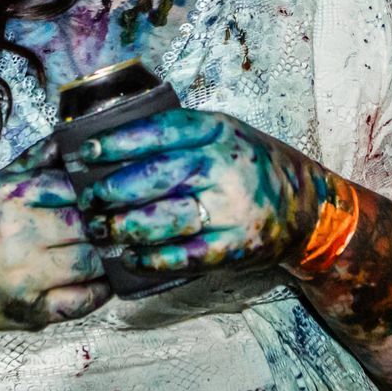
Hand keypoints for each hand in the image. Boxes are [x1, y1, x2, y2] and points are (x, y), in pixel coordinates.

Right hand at [0, 136, 110, 330]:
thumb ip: (34, 162)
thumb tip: (69, 139)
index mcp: (10, 198)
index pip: (72, 186)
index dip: (96, 190)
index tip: (111, 192)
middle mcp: (16, 237)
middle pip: (85, 225)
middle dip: (107, 223)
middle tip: (122, 220)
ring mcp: (25, 278)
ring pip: (89, 263)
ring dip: (109, 255)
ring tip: (117, 246)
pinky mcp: (33, 311)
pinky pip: (83, 300)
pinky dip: (102, 289)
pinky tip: (104, 276)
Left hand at [75, 109, 327, 275]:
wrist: (306, 208)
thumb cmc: (251, 167)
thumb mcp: (226, 134)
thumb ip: (182, 135)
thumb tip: (114, 139)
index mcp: (219, 132)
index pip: (159, 132)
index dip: (117, 142)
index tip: (85, 151)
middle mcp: (225, 166)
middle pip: (155, 176)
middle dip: (112, 189)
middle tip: (87, 200)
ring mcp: (232, 208)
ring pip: (165, 218)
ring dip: (125, 227)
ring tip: (101, 229)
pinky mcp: (235, 246)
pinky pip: (184, 255)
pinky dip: (151, 258)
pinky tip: (129, 257)